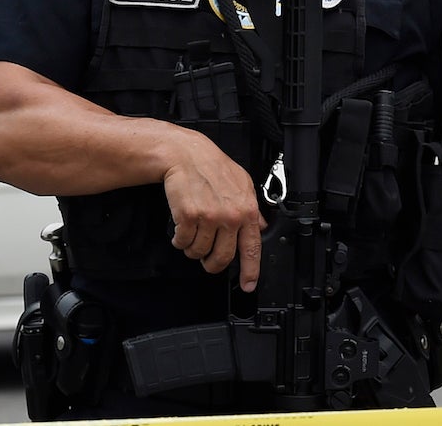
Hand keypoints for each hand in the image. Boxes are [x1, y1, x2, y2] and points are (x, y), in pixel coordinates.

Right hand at [161, 127, 265, 290]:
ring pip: (199, 252)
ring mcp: (209, 217)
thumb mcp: (243, 185)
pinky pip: (182, 243)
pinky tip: (182, 229)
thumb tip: (261, 228)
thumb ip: (252, 210)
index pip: (252, 248)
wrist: (187, 156)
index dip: (250, 270)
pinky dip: (179, 240)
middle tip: (207, 260)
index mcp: (247, 210)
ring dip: (193, 249)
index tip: (248, 285)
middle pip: (222, 258)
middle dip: (212, 264)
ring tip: (193, 234)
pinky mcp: (188, 217)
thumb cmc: (214, 168)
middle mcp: (230, 216)